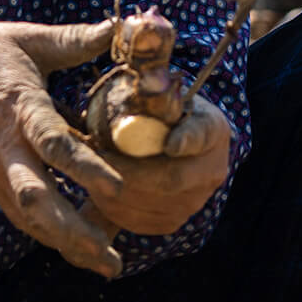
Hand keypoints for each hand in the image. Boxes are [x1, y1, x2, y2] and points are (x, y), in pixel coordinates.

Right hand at [0, 15, 126, 277]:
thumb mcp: (25, 38)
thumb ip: (74, 39)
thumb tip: (120, 27)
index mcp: (18, 107)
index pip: (52, 143)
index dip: (84, 167)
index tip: (117, 188)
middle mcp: (5, 148)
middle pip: (37, 201)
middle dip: (75, 233)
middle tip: (113, 258)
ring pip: (29, 218)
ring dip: (67, 244)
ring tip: (108, 264)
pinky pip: (21, 215)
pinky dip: (50, 235)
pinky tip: (81, 249)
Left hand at [83, 94, 232, 237]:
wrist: (161, 138)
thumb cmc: (153, 110)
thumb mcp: (154, 94)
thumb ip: (147, 92)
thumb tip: (141, 82)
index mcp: (211, 128)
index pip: (201, 135)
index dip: (187, 140)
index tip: (170, 143)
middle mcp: (211, 169)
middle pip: (172, 178)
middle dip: (128, 169)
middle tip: (96, 156)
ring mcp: (195, 200)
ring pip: (151, 203)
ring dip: (114, 188)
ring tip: (91, 169)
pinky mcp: (172, 220)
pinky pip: (139, 220)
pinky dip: (112, 206)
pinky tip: (96, 187)